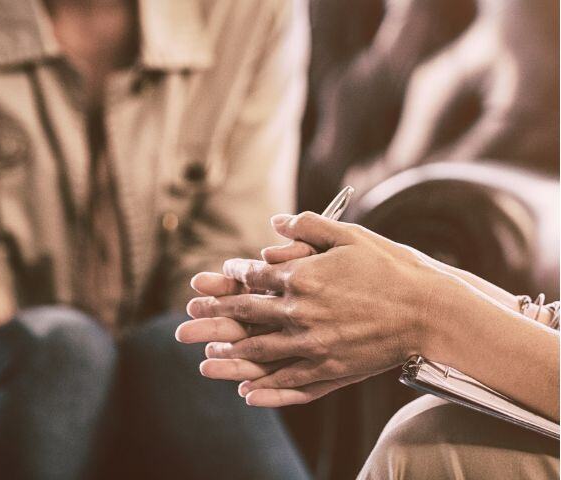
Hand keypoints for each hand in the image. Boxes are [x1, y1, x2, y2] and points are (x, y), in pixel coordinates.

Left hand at [179, 212, 460, 406]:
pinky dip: (265, 386)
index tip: (218, 278)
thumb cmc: (389, 268)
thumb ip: (308, 226)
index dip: (231, 276)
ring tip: (205, 358)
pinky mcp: (330, 367)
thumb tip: (274, 222)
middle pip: (245, 314)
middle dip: (213, 316)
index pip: (253, 276)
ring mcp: (313, 343)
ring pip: (259, 350)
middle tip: (187, 321)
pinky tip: (246, 391)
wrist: (427, 310)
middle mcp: (300, 312)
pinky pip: (289, 379)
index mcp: (302, 277)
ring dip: (228, 354)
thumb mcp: (349, 236)